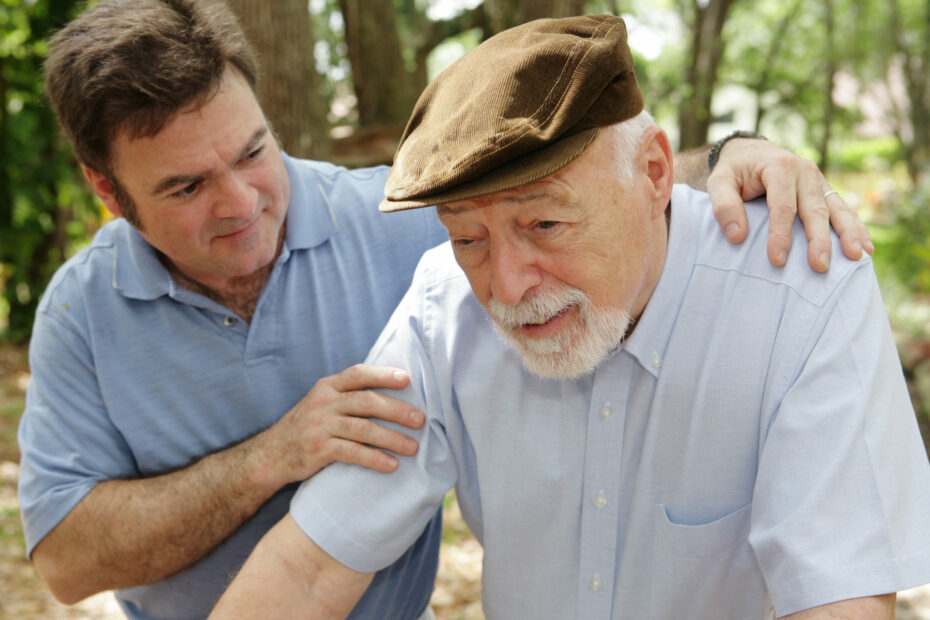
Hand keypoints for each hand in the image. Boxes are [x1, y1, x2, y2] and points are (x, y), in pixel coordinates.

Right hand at [253, 364, 424, 485]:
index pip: (359, 374)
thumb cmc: (307, 426)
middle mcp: (324, 402)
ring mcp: (320, 425)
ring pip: (364, 428)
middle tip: (420, 420)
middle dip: (397, 410)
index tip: (407, 379)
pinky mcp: (319, 449)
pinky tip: (391, 465)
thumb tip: (392, 394)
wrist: (271, 454)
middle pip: (367, 401)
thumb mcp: (322, 402)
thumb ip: (348, 396)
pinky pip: (353, 452)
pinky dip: (375, 458)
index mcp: (328, 386)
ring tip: (413, 447)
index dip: (383, 374)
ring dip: (392, 438)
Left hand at [706, 138, 873, 271]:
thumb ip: (723, 206)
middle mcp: (805, 172)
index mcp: (780, 167)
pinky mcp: (825, 191)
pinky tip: (865, 248)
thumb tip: (737, 236)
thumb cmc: (733, 171)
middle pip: (815, 210)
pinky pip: (843, 210)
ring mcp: (819, 182)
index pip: (782, 206)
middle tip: (819, 266)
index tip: (777, 260)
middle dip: (819, 240)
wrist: (750, 152)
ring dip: (848, 234)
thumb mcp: (718, 182)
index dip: (780, 234)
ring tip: (857, 256)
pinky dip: (856, 228)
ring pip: (837, 209)